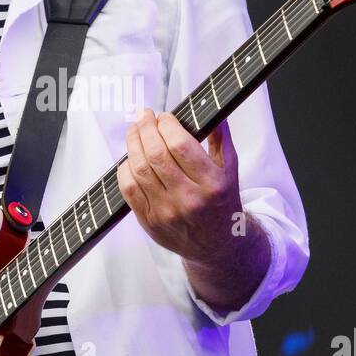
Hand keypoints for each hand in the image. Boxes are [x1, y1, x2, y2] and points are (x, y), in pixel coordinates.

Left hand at [116, 108, 241, 261]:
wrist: (218, 246)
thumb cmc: (223, 202)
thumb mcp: (230, 170)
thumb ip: (221, 138)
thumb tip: (211, 109)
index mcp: (212, 183)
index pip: (180, 145)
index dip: (167, 125)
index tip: (164, 116)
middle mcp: (189, 199)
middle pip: (156, 155)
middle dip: (145, 129)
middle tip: (144, 117)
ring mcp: (167, 212)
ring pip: (139, 170)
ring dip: (133, 145)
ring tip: (135, 132)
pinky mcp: (150, 222)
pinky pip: (128, 190)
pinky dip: (125, 169)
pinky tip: (131, 158)